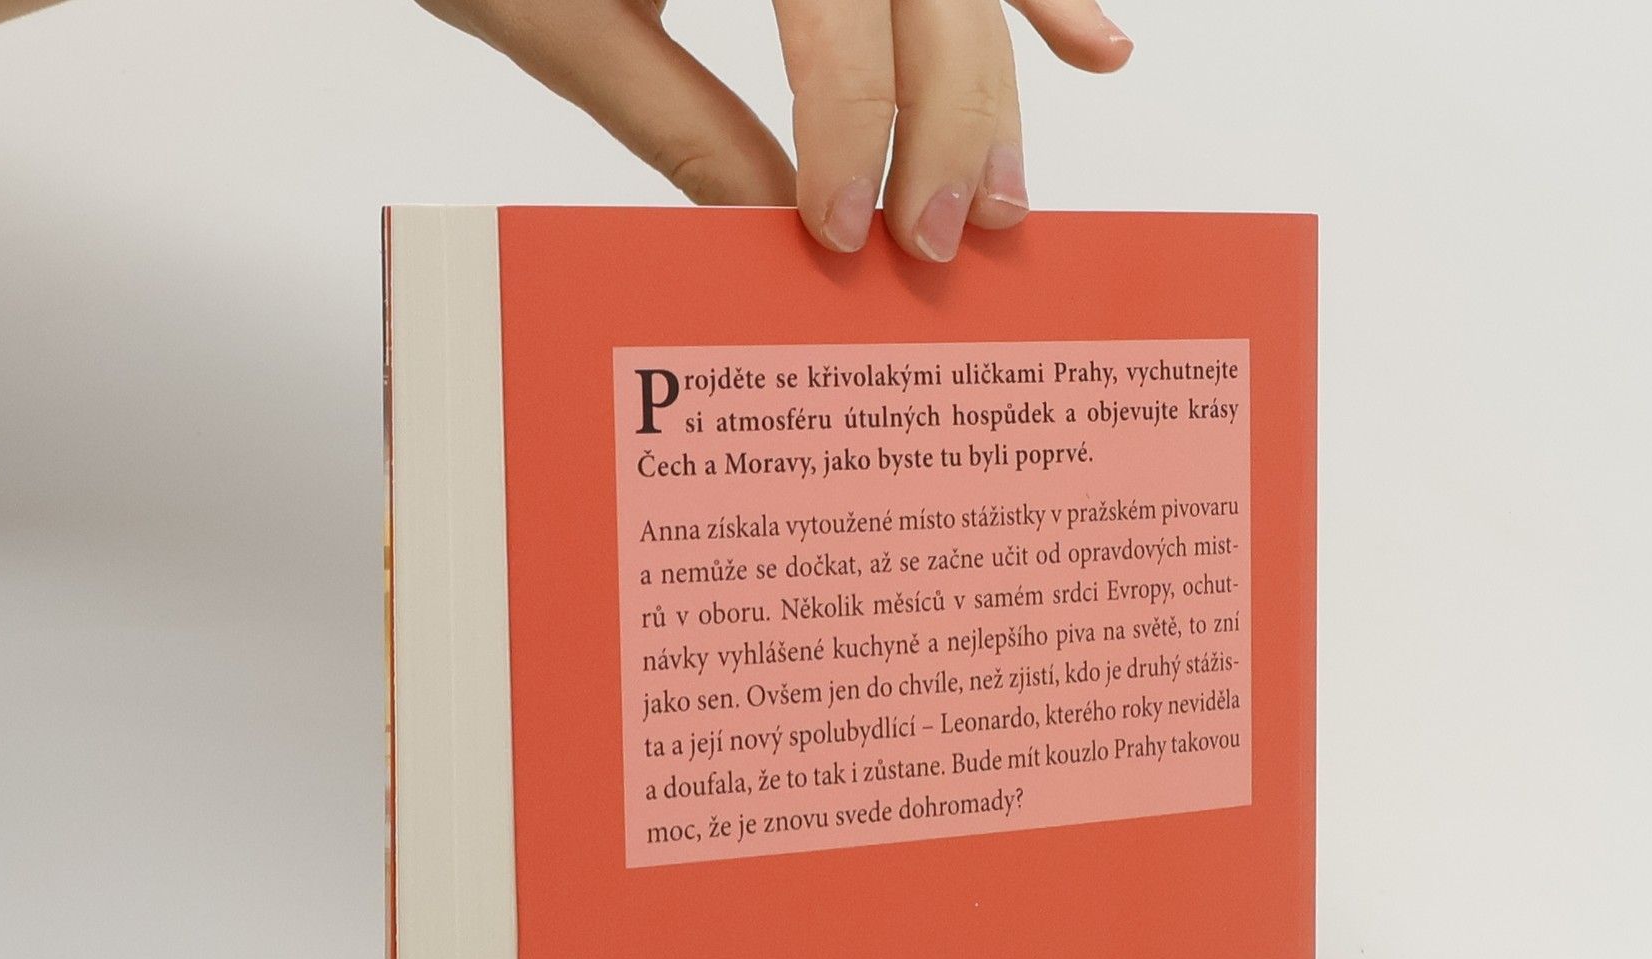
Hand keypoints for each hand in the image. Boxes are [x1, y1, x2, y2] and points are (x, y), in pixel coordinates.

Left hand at [416, 0, 1132, 261]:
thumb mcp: (559, 18)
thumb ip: (673, 120)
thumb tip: (768, 235)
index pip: (837, 14)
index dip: (853, 128)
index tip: (843, 232)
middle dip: (947, 122)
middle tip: (940, 243)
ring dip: (993, 80)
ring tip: (1005, 196)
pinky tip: (1092, 47)